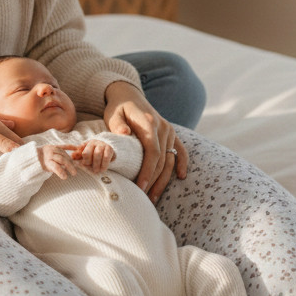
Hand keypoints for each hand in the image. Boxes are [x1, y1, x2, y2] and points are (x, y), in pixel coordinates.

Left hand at [37, 143, 78, 179]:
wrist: (34, 155)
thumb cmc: (41, 164)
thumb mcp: (45, 169)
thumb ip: (54, 169)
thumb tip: (65, 173)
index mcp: (46, 161)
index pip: (55, 167)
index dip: (61, 172)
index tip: (66, 177)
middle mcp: (49, 154)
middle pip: (61, 159)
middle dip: (69, 166)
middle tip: (74, 173)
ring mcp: (52, 148)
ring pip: (64, 153)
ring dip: (70, 160)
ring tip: (74, 165)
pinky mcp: (55, 145)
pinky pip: (64, 146)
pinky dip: (70, 147)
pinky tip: (76, 148)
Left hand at [69, 138, 114, 172]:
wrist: (106, 149)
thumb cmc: (93, 153)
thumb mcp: (85, 153)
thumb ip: (78, 155)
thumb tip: (72, 156)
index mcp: (87, 143)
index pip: (83, 151)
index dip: (84, 160)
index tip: (84, 165)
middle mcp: (94, 142)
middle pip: (88, 152)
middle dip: (89, 162)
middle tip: (90, 169)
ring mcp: (102, 145)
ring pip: (98, 154)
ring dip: (97, 164)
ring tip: (96, 171)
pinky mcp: (109, 149)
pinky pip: (106, 157)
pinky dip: (104, 164)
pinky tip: (103, 169)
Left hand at [103, 81, 187, 201]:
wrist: (129, 95)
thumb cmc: (118, 108)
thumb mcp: (113, 114)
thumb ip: (117, 125)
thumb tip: (124, 134)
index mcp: (149, 123)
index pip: (152, 152)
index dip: (147, 171)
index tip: (140, 187)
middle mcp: (163, 128)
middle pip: (162, 160)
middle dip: (153, 181)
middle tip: (144, 199)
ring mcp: (169, 131)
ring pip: (170, 160)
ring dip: (163, 180)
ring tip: (153, 197)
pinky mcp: (171, 134)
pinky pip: (180, 151)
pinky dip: (181, 163)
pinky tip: (180, 177)